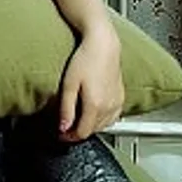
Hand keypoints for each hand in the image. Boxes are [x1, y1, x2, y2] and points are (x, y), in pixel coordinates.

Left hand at [58, 24, 124, 141]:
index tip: (61, 133)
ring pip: (103, 126)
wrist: (103, 45)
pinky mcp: (121, 97)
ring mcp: (117, 102)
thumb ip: (66, 109)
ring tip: (79, 119)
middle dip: (78, 131)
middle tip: (67, 126)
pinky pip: (113, 117)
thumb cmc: (86, 59)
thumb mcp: (68, 85)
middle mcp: (109, 106)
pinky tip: (95, 113)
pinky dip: (103, 120)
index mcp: (95, 105)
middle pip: (92, 130)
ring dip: (90, 126)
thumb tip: (63, 128)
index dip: (69, 137)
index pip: (82, 133)